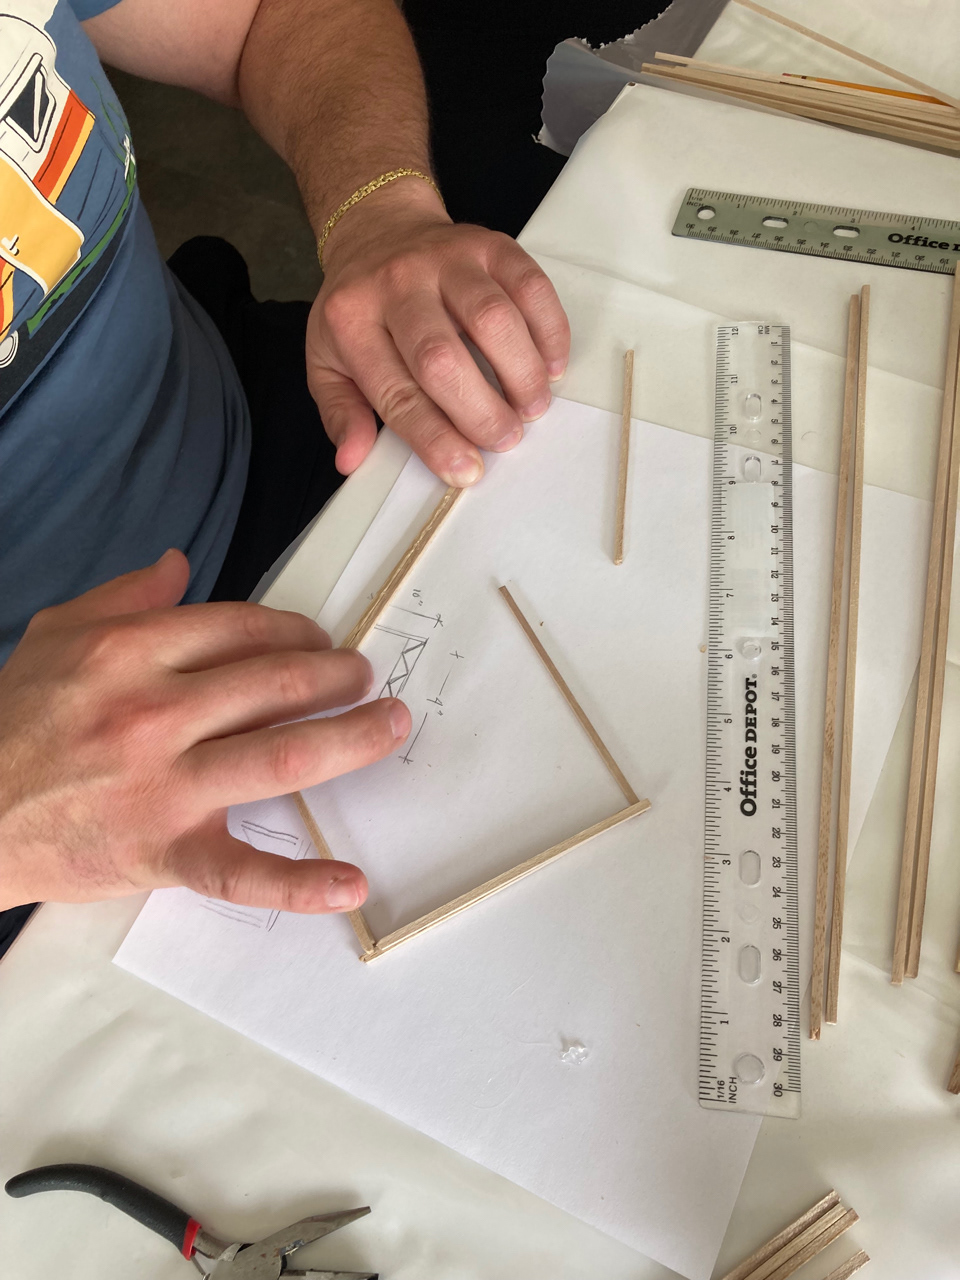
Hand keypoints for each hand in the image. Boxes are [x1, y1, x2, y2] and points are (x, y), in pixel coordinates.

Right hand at [0, 551, 409, 912]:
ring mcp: (164, 785)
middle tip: (365, 678)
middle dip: (338, 674)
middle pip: (278, 681)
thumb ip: (124, 595)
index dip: (298, 631)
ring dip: (352, 737)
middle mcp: (155, 711)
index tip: (320, 642)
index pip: (244, 628)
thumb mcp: (56, 634)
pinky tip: (351, 884)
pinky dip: (301, 883)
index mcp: (131, 651)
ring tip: (389, 726)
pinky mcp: (163, 853)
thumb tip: (182, 564)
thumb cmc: (15, 721)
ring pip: (282, 753)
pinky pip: (242, 871)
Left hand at [307, 178, 569, 485]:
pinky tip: (551, 365)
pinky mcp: (489, 244)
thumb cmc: (360, 309)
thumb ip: (341, 413)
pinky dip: (549, 330)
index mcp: (353, 322)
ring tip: (532, 407)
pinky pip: (530, 285)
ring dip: (521, 373)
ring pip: (492, 318)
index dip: (434, 437)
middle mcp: (397, 284)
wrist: (377, 229)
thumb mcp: (327, 360)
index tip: (465, 468)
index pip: (396, 392)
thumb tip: (351, 461)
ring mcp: (445, 259)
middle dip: (480, 411)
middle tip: (505, 439)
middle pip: (442, 358)